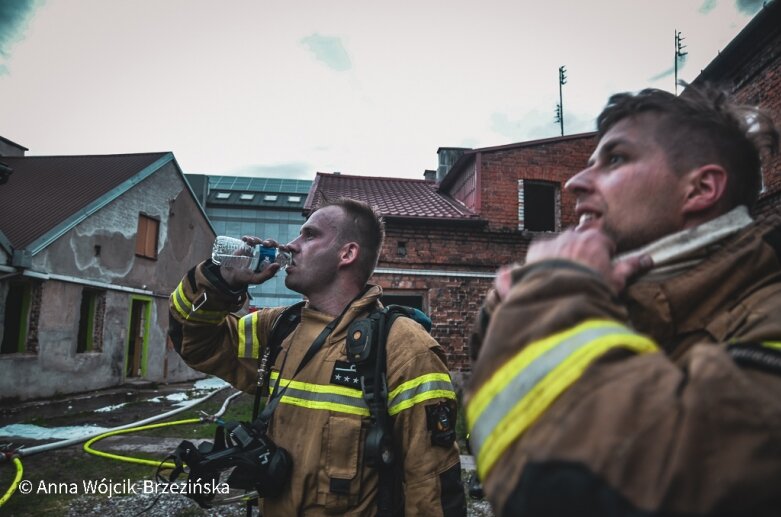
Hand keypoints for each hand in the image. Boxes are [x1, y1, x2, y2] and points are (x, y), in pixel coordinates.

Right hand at [220, 236, 280, 288]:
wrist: (231, 276)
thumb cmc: (246, 279)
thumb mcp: (257, 279)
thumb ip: (267, 274)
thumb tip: (277, 265)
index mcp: (270, 262)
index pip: (280, 253)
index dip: (283, 248)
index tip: (283, 247)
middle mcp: (265, 254)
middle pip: (271, 245)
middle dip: (270, 242)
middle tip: (266, 244)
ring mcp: (256, 249)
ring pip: (260, 241)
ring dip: (257, 239)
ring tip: (252, 241)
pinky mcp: (247, 246)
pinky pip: (249, 240)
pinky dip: (248, 238)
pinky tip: (245, 239)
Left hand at [524, 229, 651, 293]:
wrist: (558, 298)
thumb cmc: (591, 290)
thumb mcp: (615, 281)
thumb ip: (630, 267)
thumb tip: (649, 260)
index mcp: (596, 239)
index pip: (604, 243)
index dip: (604, 258)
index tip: (600, 271)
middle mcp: (573, 235)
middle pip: (580, 242)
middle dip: (581, 254)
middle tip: (581, 275)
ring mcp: (553, 241)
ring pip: (560, 245)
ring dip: (562, 256)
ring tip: (563, 277)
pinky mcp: (535, 249)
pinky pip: (541, 251)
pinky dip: (544, 260)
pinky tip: (547, 275)